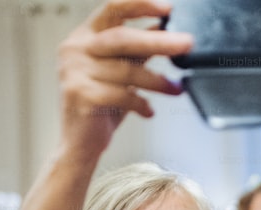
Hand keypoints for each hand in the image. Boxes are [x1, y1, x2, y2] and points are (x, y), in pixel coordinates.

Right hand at [57, 0, 192, 152]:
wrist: (79, 144)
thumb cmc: (100, 106)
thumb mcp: (120, 72)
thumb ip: (137, 51)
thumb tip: (165, 28)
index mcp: (83, 37)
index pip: (113, 9)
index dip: (141, 5)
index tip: (168, 8)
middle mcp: (74, 50)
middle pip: (122, 38)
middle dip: (159, 41)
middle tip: (187, 44)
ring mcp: (74, 72)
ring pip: (126, 70)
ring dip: (157, 81)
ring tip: (175, 89)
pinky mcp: (81, 96)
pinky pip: (122, 95)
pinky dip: (141, 103)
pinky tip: (148, 111)